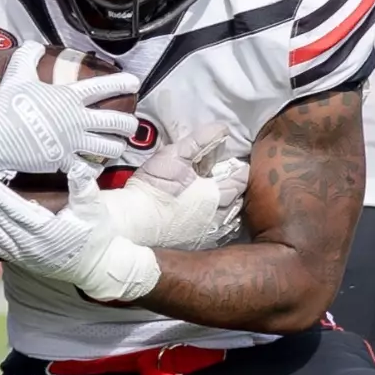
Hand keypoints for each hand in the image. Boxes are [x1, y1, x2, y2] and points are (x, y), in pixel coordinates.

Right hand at [0, 50, 142, 176]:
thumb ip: (28, 56)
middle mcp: (76, 120)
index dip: (122, 83)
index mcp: (68, 97)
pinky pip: (89, 168)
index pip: (103, 87)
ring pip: (109, 148)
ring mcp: (71, 143)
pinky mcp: (63, 162)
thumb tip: (33, 44)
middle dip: (130, 124)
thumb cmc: (5, 105)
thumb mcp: (16, 75)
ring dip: (117, 147)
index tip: (135, 83)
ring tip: (117, 146)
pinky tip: (95, 165)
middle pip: (116, 122)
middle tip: (132, 125)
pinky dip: (95, 167)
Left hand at [0, 167, 158, 302]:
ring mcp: (26, 256)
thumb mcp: (95, 210)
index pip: (16, 210)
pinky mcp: (23, 262)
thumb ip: (84, 188)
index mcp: (48, 230)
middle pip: (1, 221)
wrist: (97, 269)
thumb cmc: (97, 235)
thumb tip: (76, 167)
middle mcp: (33, 245)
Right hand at [100, 124, 248, 249]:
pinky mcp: (200, 246)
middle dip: (234, 189)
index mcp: (219, 192)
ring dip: (229, 209)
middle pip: (239, 199)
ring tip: (217, 202)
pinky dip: (219, 227)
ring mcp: (212, 233)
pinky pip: (220, 235)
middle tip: (223, 181)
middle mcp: (221, 215)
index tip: (231, 164)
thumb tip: (222, 128)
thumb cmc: (154, 188)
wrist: (133, 223)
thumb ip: (200, 141)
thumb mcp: (174, 156)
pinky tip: (208, 222)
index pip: (241, 177)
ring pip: (232, 219)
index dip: (237, 168)